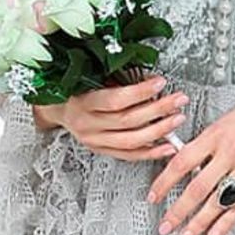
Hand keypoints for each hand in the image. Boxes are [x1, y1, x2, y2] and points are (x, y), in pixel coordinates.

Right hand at [41, 74, 189, 159]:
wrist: (57, 109)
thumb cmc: (75, 90)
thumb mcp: (92, 79)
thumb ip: (118, 80)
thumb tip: (150, 80)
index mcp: (83, 103)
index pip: (115, 100)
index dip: (140, 92)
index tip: (159, 83)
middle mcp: (87, 124)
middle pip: (127, 121)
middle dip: (158, 110)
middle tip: (177, 100)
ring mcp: (94, 141)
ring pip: (131, 141)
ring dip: (158, 131)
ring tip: (176, 120)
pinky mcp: (102, 151)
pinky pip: (129, 156)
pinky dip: (151, 152)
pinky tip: (167, 147)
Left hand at [149, 77, 234, 234]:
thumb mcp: (230, 119)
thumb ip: (209, 141)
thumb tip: (188, 162)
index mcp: (217, 133)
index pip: (181, 161)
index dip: (163, 182)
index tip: (153, 196)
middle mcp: (231, 151)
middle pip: (196, 187)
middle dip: (177, 211)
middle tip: (165, 226)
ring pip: (217, 201)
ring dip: (198, 222)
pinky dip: (226, 222)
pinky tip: (214, 233)